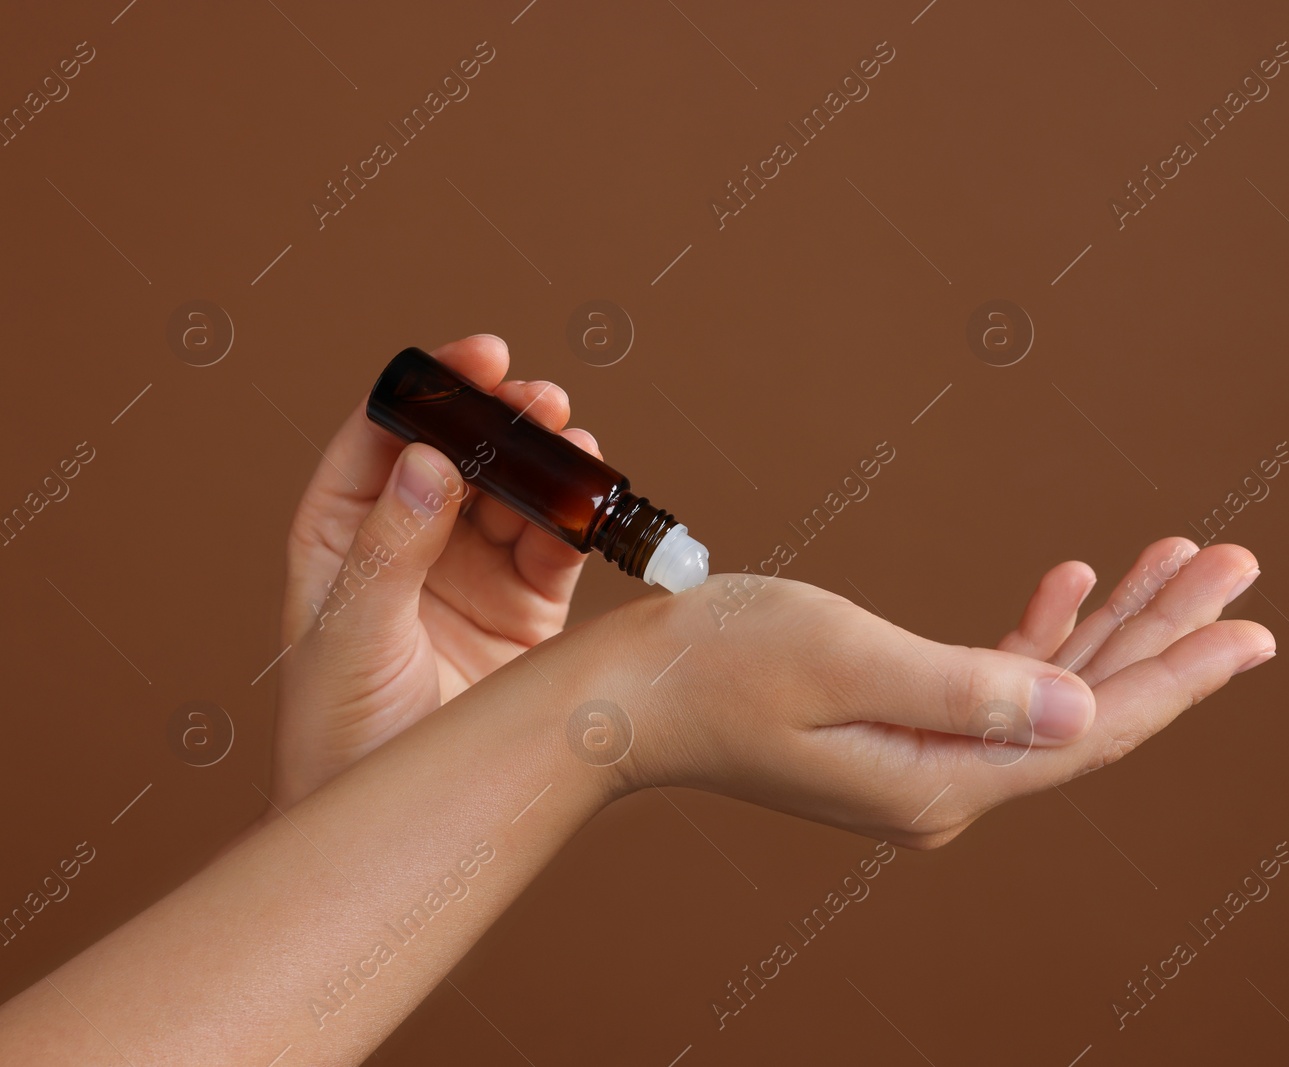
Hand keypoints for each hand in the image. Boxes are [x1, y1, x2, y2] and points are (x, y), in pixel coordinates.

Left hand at [269, 334, 604, 806]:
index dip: (430, 389)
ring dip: (545, 460)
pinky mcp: (528, 608)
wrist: (399, 829)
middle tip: (538, 398)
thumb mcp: (352, 635)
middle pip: (462, 453)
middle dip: (501, 419)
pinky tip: (592, 493)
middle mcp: (411, 540)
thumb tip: (429, 461)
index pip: (386, 436)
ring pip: (515, 492)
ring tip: (573, 437)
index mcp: (343, 533)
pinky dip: (577, 519)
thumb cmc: (342, 735)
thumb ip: (389, 548)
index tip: (478, 360)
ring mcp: (472, 572)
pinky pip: (556, 547)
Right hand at [569, 537, 1270, 846]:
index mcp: (945, 779)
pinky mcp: (901, 728)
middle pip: (1090, 708)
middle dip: (1167, 634)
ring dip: (1114, 624)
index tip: (1255, 629)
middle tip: (1238, 566)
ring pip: (1053, 689)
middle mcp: (949, 782)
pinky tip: (1070, 584)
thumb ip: (971, 689)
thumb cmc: (718, 666)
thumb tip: (1085, 715)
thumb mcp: (847, 659)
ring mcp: (927, 758)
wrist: (629, 698)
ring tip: (1179, 558)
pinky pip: (998, 681)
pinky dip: (1040, 631)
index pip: (1094, 731)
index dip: (1182, 677)